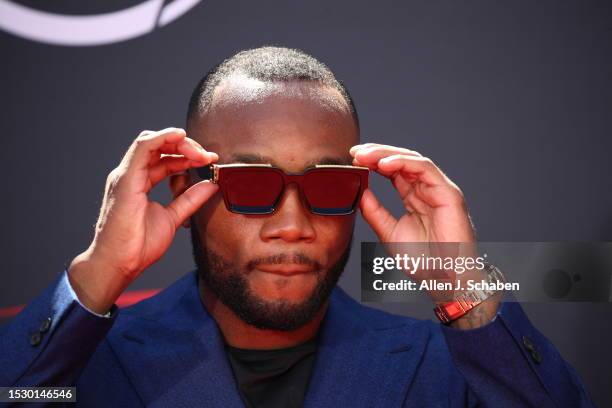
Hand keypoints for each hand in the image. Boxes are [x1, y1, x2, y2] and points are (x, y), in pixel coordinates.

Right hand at [68, 128, 217, 312]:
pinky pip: (143, 147)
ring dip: (179, 143)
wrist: (119, 264)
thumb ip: (190, 199)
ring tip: (199, 153)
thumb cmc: (138, 245)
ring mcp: (127, 175)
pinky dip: (162, 138)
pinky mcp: (126, 179)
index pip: (164, 159)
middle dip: (186, 147)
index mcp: (140, 182)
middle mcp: (131, 175)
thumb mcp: (173, 217)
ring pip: (152, 143)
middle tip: (207, 156)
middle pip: (159, 147)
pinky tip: (180, 136)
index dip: (188, 156)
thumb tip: (210, 184)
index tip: (209, 161)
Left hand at [351, 143, 498, 328]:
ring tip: (365, 155)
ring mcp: (439, 190)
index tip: (352, 160)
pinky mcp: (448, 193)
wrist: (445, 280)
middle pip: (401, 161)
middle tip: (354, 152)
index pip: (393, 172)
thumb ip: (374, 212)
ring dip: (387, 154)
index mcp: (414, 198)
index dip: (373, 162)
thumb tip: (359, 191)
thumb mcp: (389, 233)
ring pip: (412, 160)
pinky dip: (404, 163)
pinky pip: (425, 169)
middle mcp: (427, 190)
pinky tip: (384, 164)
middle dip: (377, 153)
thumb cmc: (423, 261)